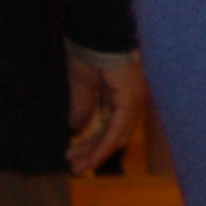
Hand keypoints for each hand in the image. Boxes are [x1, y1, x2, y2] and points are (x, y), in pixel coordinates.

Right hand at [66, 50, 146, 173]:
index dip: (92, 145)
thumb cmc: (85, 56)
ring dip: (96, 153)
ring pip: (117, 135)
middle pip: (114, 135)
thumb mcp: (80, 90)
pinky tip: (92, 159)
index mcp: (119, 96)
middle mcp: (130, 99)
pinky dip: (105, 145)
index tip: (73, 158)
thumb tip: (78, 131)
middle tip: (75, 168)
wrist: (91, 37)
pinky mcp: (130, 97)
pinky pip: (118, 128)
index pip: (109, 128)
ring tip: (77, 166)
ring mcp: (133, 98)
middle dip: (93, 152)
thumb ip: (83, 110)